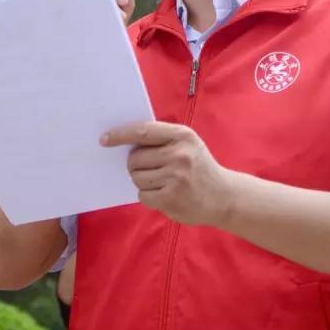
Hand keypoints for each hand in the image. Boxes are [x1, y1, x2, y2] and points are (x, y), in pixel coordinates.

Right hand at [79, 0, 134, 23]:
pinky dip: (105, 15)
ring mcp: (75, 5)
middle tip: (123, 1)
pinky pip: (85, 11)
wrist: (105, 50)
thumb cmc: (112, 26)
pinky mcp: (75, 20)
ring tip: (120, 15)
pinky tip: (113, 22)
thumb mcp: (123, 10)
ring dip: (107, 0)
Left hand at [100, 122, 231, 225]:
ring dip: (142, 181)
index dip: (121, 135)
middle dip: (135, 165)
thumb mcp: (189, 144)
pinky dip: (149, 196)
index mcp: (182, 136)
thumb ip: (162, 140)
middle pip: (134, 159)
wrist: (225, 196)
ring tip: (161, 182)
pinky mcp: (171, 198)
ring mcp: (175, 177)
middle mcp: (179, 155)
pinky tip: (165, 194)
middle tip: (150, 169)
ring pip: (136, 178)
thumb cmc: (199, 167)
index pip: (143, 131)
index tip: (105, 139)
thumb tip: (124, 141)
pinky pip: (143, 195)